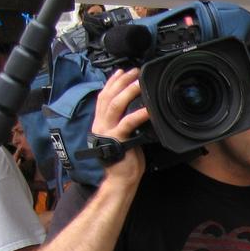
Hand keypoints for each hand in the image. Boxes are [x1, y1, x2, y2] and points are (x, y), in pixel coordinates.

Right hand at [90, 68, 149, 183]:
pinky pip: (128, 123)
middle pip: (109, 96)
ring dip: (128, 92)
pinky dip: (138, 114)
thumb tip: (138, 110)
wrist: (120, 179)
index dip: (111, 82)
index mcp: (101, 122)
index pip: (103, 97)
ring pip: (115, 105)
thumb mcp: (123, 136)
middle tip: (134, 71)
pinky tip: (148, 109)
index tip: (121, 71)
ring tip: (139, 83)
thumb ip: (125, 123)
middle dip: (121, 82)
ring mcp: (107, 131)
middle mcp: (101, 124)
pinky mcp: (117, 140)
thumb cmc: (125, 160)